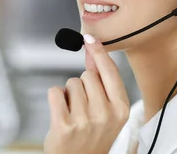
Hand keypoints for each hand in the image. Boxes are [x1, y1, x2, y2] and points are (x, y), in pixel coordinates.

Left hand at [44, 34, 129, 153]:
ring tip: (74, 114)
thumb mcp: (107, 111)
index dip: (99, 52)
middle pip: (87, 75)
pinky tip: (61, 114)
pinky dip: (55, 98)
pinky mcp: (64, 125)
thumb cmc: (93, 138)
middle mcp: (105, 114)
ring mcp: (84, 120)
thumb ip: (102, 81)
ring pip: (71, 83)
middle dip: (82, 86)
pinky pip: (55, 92)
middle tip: (84, 107)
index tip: (90, 38)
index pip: (109, 71)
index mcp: (121, 109)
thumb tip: (93, 50)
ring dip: (69, 95)